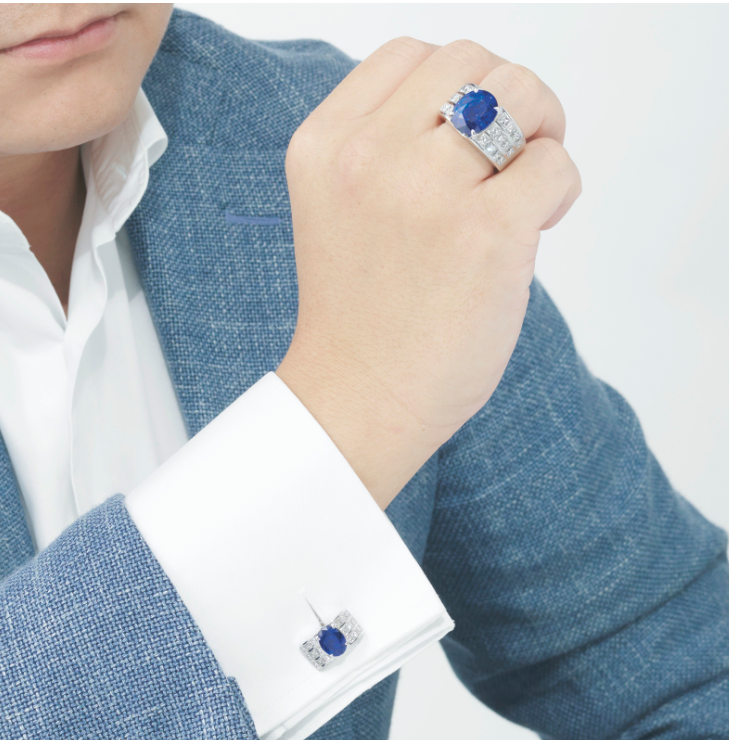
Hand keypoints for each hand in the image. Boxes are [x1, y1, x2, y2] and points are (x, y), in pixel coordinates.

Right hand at [276, 37, 580, 509]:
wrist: (359, 398)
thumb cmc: (359, 314)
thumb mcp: (341, 207)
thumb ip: (389, 147)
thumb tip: (486, 110)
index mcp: (325, 145)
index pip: (410, 55)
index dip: (455, 87)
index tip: (466, 137)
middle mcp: (367, 156)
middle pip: (472, 62)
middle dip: (507, 101)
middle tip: (512, 157)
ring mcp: (425, 191)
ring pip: (522, 95)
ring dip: (540, 132)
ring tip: (524, 189)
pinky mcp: (485, 233)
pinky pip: (553, 166)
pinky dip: (558, 190)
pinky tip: (535, 227)